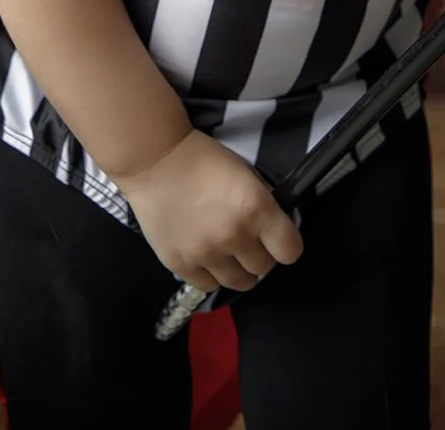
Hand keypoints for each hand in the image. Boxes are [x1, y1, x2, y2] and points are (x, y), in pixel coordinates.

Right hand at [116, 128, 303, 292]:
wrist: (154, 160)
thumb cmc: (203, 159)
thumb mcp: (244, 173)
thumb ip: (262, 204)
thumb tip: (274, 228)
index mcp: (255, 207)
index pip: (290, 250)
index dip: (286, 244)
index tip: (278, 238)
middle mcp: (234, 236)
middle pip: (264, 268)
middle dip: (259, 254)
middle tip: (247, 239)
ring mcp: (206, 254)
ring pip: (239, 283)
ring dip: (237, 268)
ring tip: (226, 250)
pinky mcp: (181, 265)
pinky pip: (209, 286)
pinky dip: (212, 274)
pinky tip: (206, 256)